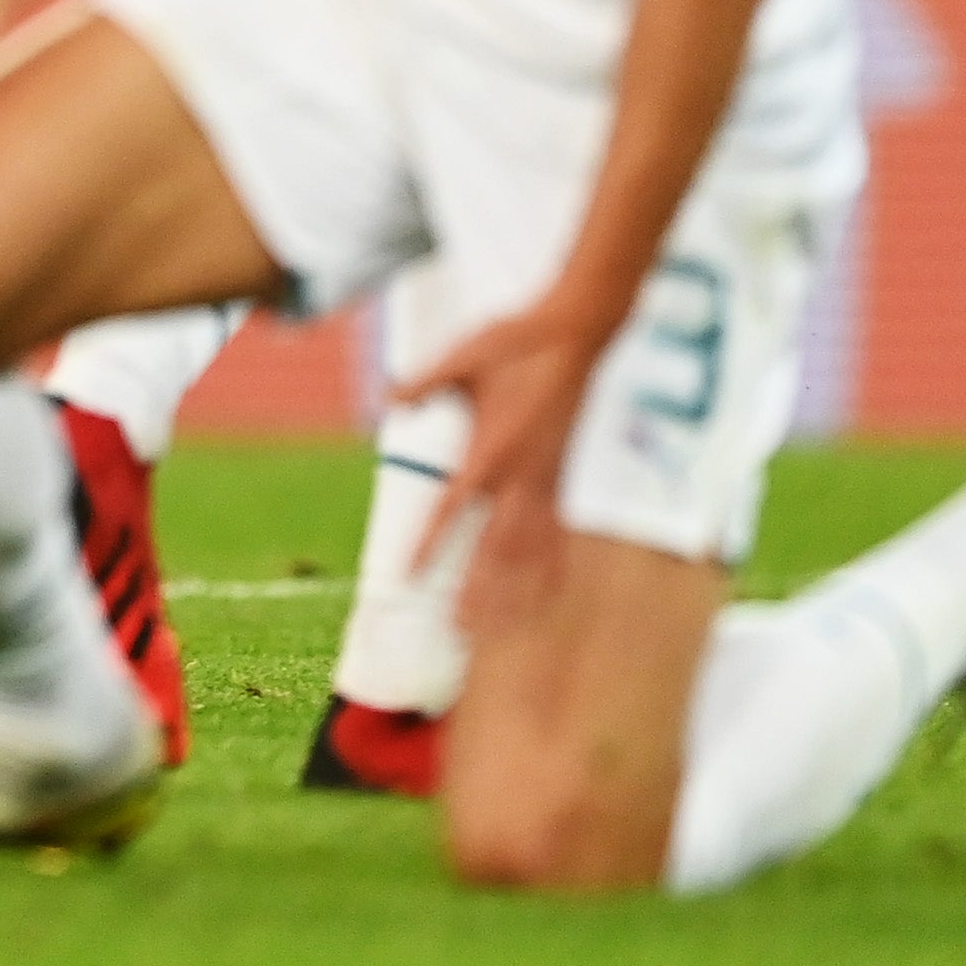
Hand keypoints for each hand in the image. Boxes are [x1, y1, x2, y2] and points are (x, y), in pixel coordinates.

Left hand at [390, 285, 617, 631]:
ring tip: (495, 628)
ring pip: (528, 550)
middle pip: (495, 549)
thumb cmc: (515, 342)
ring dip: (512, 591)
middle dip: (476, 592)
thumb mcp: (461, 356)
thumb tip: (390, 400)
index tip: (407, 575)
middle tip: (457, 633)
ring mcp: (546, 480)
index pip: (453, 511)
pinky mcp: (561, 478)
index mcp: (491, 451)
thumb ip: (424, 382)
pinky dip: (548, 568)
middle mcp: (522, 476)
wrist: (575, 333)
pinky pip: (555, 534)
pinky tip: (544, 595)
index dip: (429, 545)